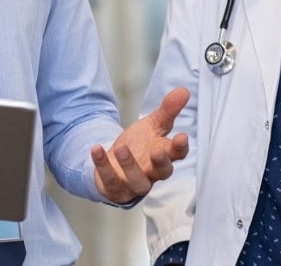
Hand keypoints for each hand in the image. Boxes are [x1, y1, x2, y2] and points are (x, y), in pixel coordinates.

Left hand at [92, 87, 189, 203]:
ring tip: (121, 148)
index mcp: (164, 155)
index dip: (180, 147)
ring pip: (138, 181)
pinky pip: (110, 181)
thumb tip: (183, 91)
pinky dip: (103, 165)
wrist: (115, 163)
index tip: (182, 137)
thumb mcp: (152, 125)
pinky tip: (96, 149)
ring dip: (130, 166)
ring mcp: (135, 184)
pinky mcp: (116, 189)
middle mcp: (153, 172)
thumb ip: (167, 110)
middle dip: (161, 162)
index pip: (178, 154)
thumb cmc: (139, 145)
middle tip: (156, 151)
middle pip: (163, 172)